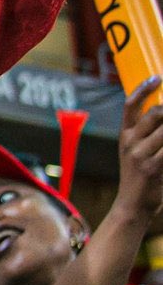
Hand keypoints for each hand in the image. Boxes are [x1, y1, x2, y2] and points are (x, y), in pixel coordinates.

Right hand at [115, 76, 162, 223]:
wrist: (132, 206)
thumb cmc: (140, 177)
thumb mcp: (135, 151)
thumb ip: (148, 133)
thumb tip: (162, 113)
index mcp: (125, 135)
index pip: (131, 104)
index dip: (144, 88)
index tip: (158, 78)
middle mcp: (131, 142)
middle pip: (156, 113)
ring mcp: (141, 155)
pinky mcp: (153, 167)